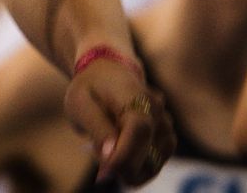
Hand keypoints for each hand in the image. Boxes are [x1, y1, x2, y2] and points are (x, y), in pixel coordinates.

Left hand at [64, 54, 175, 185]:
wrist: (107, 72)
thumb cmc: (90, 88)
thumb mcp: (80, 103)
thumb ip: (96, 128)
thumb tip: (110, 156)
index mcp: (136, 96)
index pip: (139, 131)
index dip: (123, 156)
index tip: (103, 173)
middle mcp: (157, 110)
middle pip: (148, 153)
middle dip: (120, 165)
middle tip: (97, 153)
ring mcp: (165, 124)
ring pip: (152, 164)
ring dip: (128, 167)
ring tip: (107, 148)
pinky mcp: (166, 137)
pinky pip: (154, 163)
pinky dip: (137, 167)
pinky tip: (120, 154)